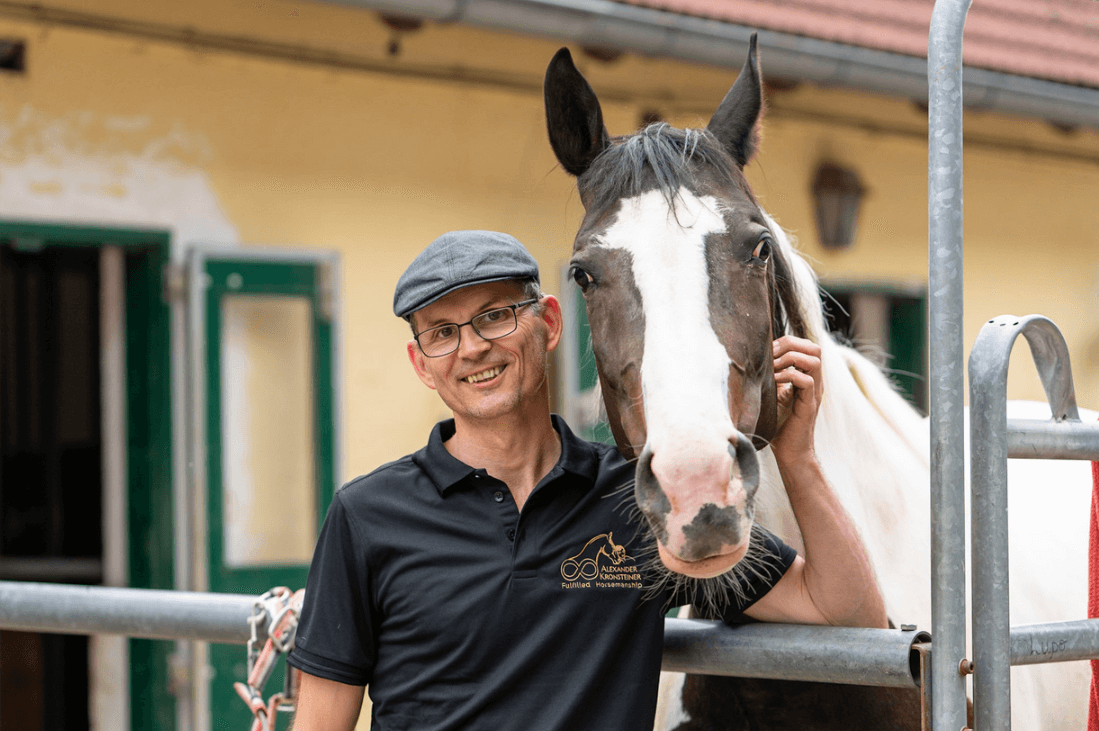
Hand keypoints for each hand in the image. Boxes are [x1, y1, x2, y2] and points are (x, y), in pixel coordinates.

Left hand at [770, 335, 822, 462]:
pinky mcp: (809, 405)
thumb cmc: (777, 424)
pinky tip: (774, 381)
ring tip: (772, 368)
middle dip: (790, 345)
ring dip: (790, 359)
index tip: (767, 351)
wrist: (788, 452)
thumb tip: (754, 357)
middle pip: (814, 348)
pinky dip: (788, 376)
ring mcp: (813, 393)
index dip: (787, 342)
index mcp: (806, 376)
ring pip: (814, 360)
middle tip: (770, 356)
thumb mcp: (772, 393)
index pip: (806, 345)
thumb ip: (771, 375)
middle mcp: (814, 382)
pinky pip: (807, 381)